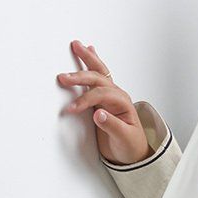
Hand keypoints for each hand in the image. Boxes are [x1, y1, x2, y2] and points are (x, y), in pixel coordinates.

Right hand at [56, 40, 150, 164]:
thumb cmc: (130, 145)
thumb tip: (99, 114)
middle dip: (81, 76)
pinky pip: (97, 76)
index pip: (101, 95)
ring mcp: (110, 95)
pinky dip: (91, 63)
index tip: (72, 109)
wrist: (133, 152)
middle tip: (63, 77)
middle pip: (99, 79)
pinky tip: (90, 50)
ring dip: (87, 58)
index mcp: (123, 103)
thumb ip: (113, 126)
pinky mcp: (103, 98)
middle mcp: (117, 96)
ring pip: (98, 72)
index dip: (85, 101)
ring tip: (77, 45)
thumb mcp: (124, 139)